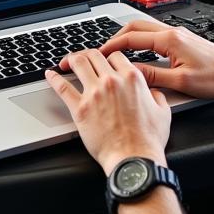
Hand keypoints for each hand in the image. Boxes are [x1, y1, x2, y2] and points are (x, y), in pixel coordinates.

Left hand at [46, 50, 170, 173]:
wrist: (133, 158)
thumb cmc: (148, 140)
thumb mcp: (163, 112)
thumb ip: (157, 96)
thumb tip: (153, 93)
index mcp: (132, 78)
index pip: (116, 55)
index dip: (109, 56)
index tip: (104, 60)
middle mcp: (112, 81)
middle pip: (95, 55)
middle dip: (88, 54)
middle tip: (84, 58)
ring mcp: (94, 93)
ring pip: (78, 63)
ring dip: (72, 59)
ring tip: (67, 62)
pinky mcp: (80, 109)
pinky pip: (63, 88)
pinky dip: (54, 78)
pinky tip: (50, 75)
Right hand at [63, 21, 213, 100]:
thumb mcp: (180, 82)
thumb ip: (152, 76)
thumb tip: (129, 73)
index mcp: (169, 39)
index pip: (131, 37)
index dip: (111, 46)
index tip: (98, 54)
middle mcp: (172, 32)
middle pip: (135, 26)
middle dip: (115, 37)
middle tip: (101, 50)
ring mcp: (177, 34)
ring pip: (144, 29)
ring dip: (127, 37)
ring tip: (114, 51)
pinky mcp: (182, 40)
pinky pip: (154, 35)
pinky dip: (140, 41)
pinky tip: (137, 52)